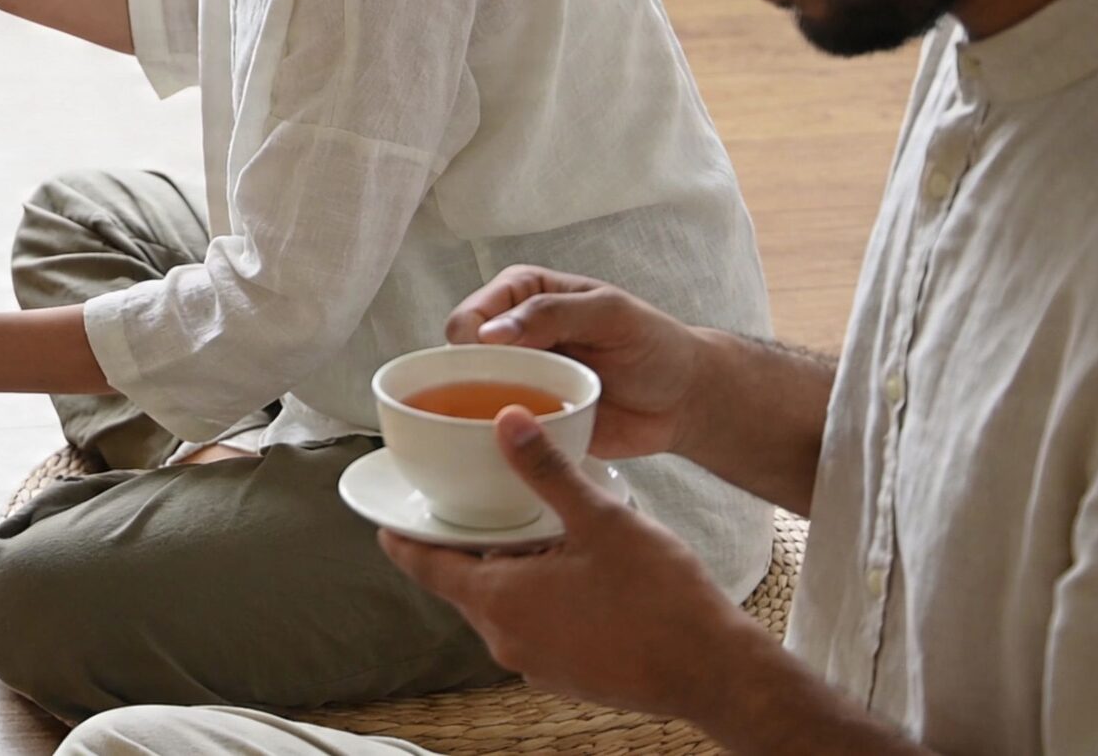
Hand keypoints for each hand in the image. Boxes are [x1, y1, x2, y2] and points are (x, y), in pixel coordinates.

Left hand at [378, 410, 771, 722]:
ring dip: (506, 572)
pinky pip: (533, 628)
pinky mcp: (566, 676)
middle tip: (470, 505)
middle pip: (464, 584)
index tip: (385, 520)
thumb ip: (547, 471)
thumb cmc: (659, 599)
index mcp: (500, 601)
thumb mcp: (599, 520)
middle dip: (465, 546)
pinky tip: (567, 572)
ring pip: (502, 607)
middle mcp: (506, 639)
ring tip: (526, 531)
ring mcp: (535, 664)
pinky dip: (535, 598)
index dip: (404, 539)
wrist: (713, 673)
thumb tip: (509, 421)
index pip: (427, 567)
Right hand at [446, 266, 709, 460]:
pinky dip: (497, 436)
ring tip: (509, 420)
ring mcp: (519, 380)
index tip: (495, 356)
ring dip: (481, 409)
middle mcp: (514, 336)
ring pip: (472, 395)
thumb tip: (490, 333)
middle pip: (463, 356)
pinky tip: (511, 442)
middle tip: (505, 393)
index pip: (474, 312)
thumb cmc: (653, 345)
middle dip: (472, 376)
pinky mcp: (531, 419)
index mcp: (525, 294)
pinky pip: (498, 429)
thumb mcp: (609, 314)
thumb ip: (553, 313)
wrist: (683, 401)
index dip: (474, 335)